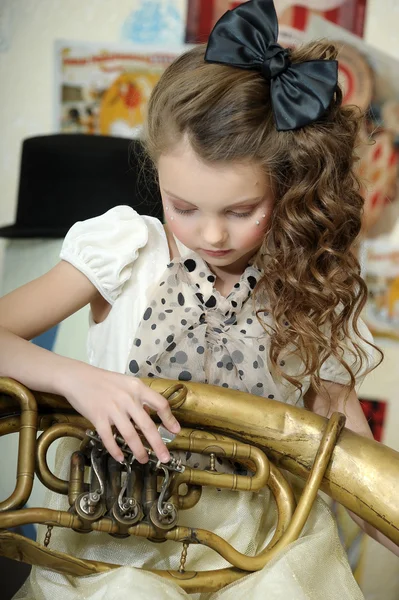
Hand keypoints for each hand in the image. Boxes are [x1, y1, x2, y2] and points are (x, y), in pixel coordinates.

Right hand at [58, 361, 179, 462]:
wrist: (77, 378)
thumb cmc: (104, 381)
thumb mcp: (127, 383)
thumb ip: (139, 397)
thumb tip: (152, 414)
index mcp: (137, 388)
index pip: (160, 404)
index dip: (169, 419)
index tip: (176, 431)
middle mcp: (128, 398)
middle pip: (147, 425)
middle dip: (158, 444)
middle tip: (165, 457)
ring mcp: (113, 409)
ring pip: (130, 435)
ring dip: (138, 450)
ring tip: (143, 460)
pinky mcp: (98, 417)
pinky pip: (109, 438)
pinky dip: (115, 450)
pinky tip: (120, 458)